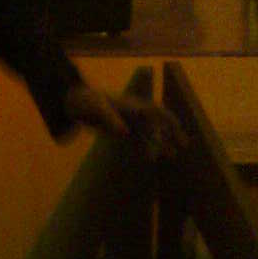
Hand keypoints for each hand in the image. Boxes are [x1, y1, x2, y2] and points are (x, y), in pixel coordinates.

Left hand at [63, 84, 186, 158]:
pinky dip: (146, 148)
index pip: (156, 110)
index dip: (168, 118)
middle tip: (184, 144)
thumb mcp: (98, 108)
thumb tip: (125, 132)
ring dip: (161, 144)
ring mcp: (128, 122)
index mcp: (132, 104)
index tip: (177, 128)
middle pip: (157, 123)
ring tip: (173, 155)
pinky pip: (137, 141)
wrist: (73, 102)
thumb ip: (111, 119)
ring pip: (149, 134)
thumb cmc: (88, 100)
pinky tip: (152, 158)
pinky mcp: (120, 132)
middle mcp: (134, 114)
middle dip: (171, 133)